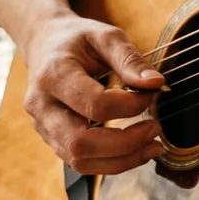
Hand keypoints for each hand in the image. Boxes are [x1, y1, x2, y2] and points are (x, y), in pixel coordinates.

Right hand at [21, 15, 166, 174]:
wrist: (44, 44)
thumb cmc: (77, 39)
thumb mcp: (106, 36)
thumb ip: (130, 59)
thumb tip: (156, 83)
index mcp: (53, 75)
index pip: (94, 105)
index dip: (130, 105)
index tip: (151, 94)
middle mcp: (42, 106)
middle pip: (81, 143)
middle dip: (126, 143)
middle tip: (156, 128)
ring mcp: (43, 127)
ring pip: (80, 161)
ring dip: (122, 160)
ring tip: (152, 146)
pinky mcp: (52, 139)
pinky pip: (80, 163)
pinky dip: (112, 162)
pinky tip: (135, 150)